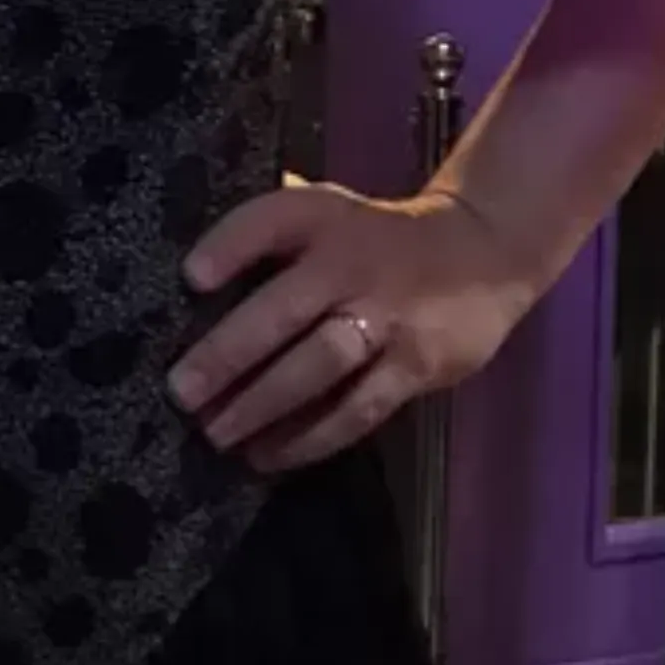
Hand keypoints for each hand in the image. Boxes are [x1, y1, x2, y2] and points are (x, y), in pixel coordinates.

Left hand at [167, 184, 534, 473]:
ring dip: (263, 404)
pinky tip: (268, 455)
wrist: (485, 250)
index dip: (228, 247)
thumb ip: (270, 226)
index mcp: (323, 216)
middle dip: (229, 353)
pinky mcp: (417, 365)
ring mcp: (389, 317)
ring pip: (320, 366)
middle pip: (285, 309)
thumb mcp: (327, 210)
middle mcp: (353, 264)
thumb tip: (189, 262)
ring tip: (217, 434)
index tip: (190, 278)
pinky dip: (311, 437)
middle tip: (180, 392)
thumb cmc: (376, 235)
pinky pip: (358, 408)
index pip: (269, 221)